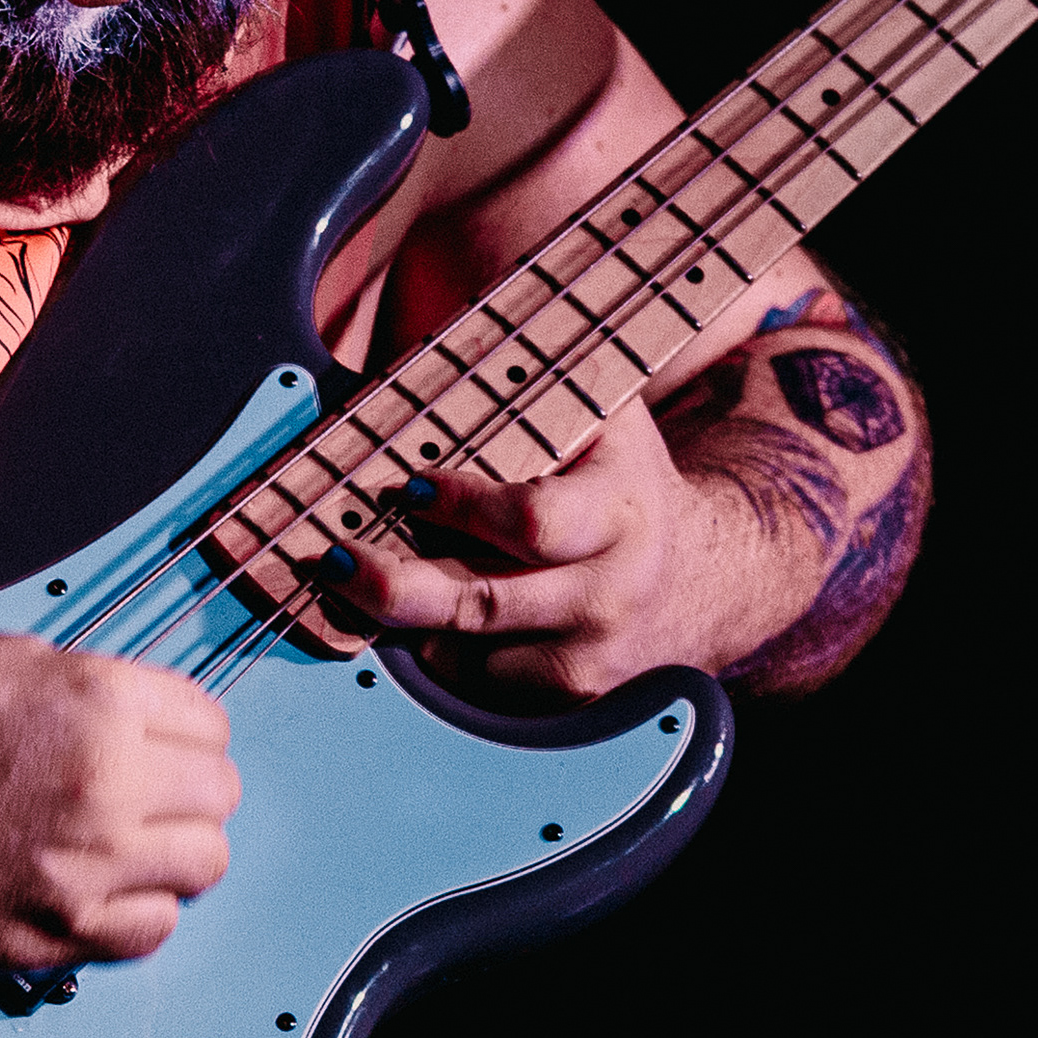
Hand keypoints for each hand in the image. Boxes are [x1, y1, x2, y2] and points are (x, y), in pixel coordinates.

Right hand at [0, 635, 241, 967]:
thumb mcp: (24, 662)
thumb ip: (108, 694)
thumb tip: (165, 726)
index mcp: (102, 705)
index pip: (213, 727)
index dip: (188, 734)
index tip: (166, 745)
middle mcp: (103, 788)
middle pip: (219, 797)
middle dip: (189, 791)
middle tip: (148, 793)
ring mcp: (79, 870)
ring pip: (202, 867)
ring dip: (174, 852)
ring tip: (126, 841)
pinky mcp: (49, 933)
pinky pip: (151, 931)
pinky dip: (137, 909)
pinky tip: (97, 885)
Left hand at [311, 396, 777, 702]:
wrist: (699, 576)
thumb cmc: (619, 479)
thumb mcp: (600, 416)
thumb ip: (530, 384)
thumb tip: (431, 333)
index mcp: (618, 511)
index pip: (533, 521)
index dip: (464, 507)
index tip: (409, 487)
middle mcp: (608, 594)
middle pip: (485, 603)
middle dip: (397, 586)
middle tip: (338, 560)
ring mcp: (590, 659)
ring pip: (470, 658)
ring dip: (404, 625)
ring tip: (355, 586)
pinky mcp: (570, 704)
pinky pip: (482, 691)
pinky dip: (435, 659)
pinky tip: (407, 624)